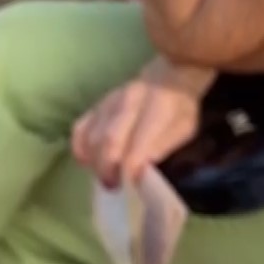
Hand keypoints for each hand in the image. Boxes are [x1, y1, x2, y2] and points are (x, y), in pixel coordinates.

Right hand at [72, 59, 213, 186]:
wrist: (167, 77)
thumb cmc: (178, 109)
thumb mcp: (184, 128)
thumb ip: (164, 146)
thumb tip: (142, 170)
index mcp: (156, 108)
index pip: (138, 142)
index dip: (132, 168)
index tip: (132, 185)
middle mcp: (129, 102)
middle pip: (109, 140)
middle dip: (108, 168)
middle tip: (113, 186)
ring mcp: (108, 102)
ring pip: (92, 136)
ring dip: (95, 162)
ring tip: (105, 176)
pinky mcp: (96, 105)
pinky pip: (80, 128)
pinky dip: (80, 147)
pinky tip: (87, 160)